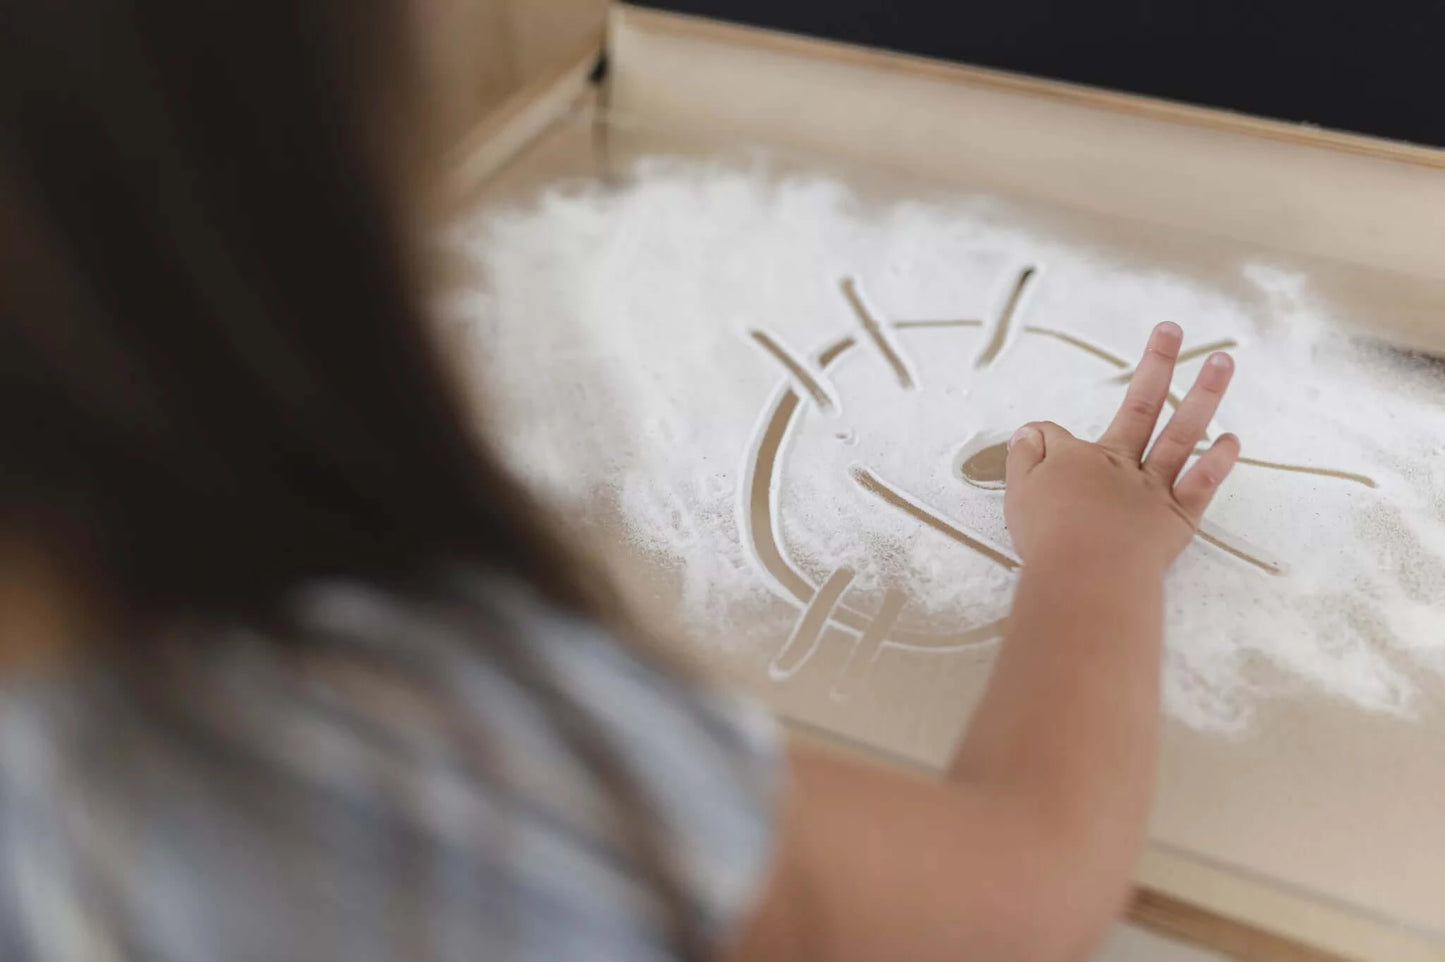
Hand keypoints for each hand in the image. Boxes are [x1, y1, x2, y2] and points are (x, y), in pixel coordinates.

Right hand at [1003, 322, 1239, 572]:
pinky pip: (1202, 484)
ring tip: (1222, 362)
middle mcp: (1119, 465)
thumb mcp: (1019, 493)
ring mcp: (1153, 488)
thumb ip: (1025, 458)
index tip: (1035, 450)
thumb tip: (1030, 431)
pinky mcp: (1177, 518)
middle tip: (1172, 330)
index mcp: (1077, 459)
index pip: (1059, 436)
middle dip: (1156, 364)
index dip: (1044, 441)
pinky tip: (1231, 438)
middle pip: (1141, 406)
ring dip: (1204, 395)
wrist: (1087, 574)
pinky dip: (1218, 462)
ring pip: (1182, 433)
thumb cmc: (1049, 537)